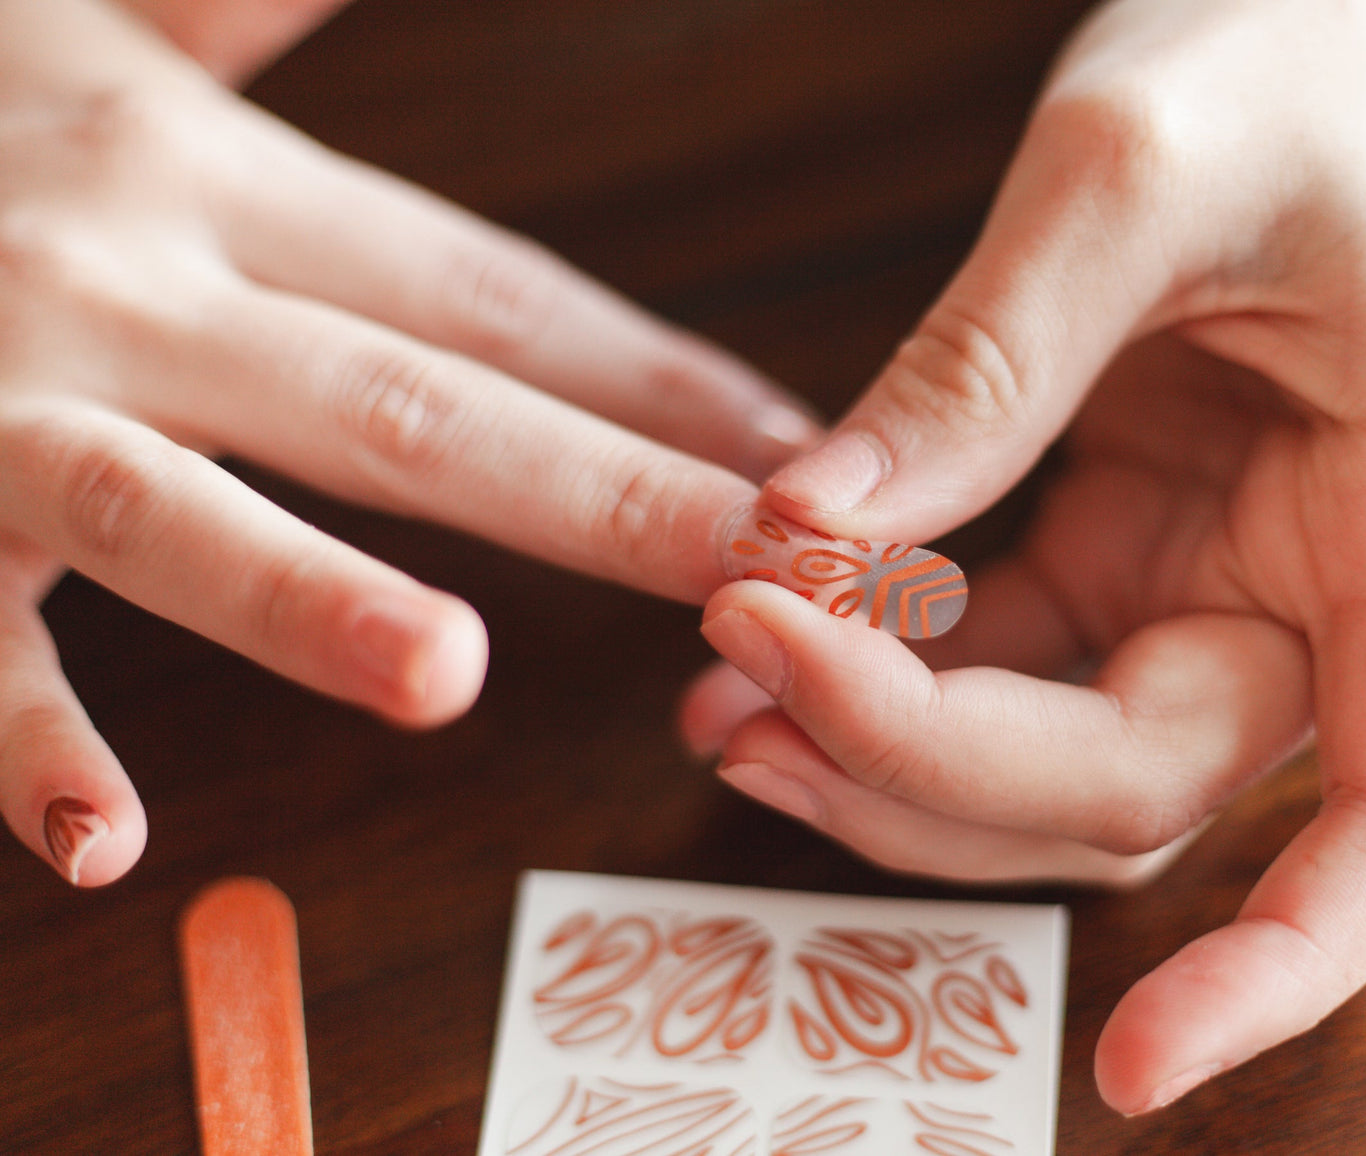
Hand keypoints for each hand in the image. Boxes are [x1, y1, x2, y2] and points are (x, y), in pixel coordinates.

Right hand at [0, 0, 816, 885]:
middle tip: (759, 572)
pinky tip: (108, 846)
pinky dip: (22, 745)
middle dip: (600, 497)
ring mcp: (4, 407)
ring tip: (445, 678)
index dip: (654, 376)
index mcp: (216, 185)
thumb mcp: (105, 25)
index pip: (492, 299)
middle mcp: (134, 287)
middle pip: (413, 408)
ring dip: (310, 602)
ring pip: (182, 516)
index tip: (795, 453)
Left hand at [683, 0, 1365, 1114]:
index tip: (1133, 1070)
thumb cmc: (1306, 42)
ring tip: (715, 690)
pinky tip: (763, 623)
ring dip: (874, 750)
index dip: (1281, 969)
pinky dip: (878, 665)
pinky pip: (991, 661)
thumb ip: (990, 356)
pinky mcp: (1116, 540)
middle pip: (1119, 786)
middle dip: (917, 771)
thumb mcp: (1142, 169)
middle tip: (734, 690)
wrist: (1316, 7)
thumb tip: (816, 527)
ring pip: (1038, 755)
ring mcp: (1207, 580)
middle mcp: (1319, 592)